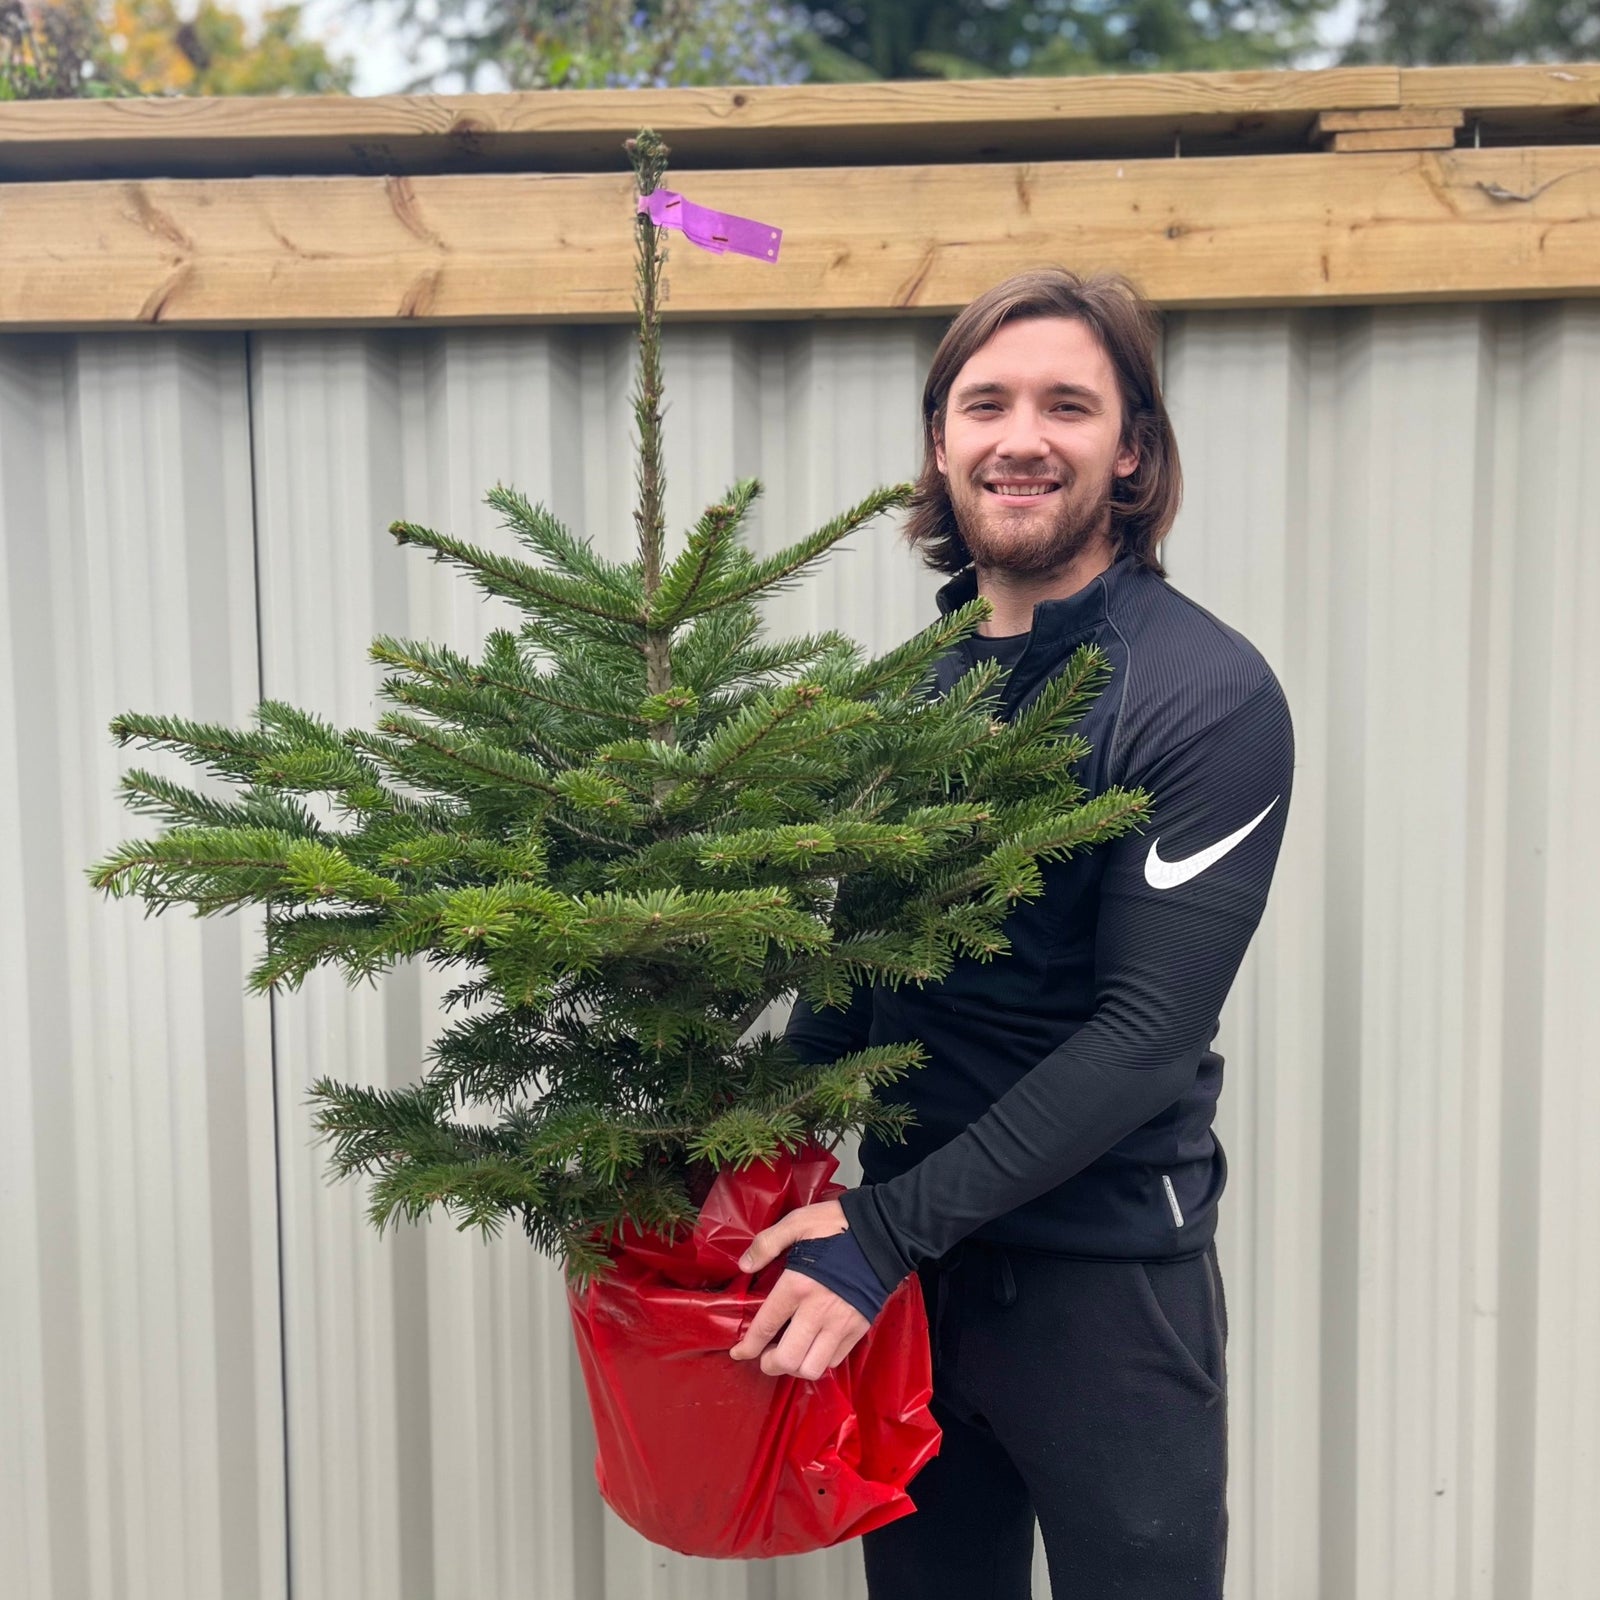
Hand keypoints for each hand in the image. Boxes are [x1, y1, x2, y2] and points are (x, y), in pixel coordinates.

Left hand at [728, 1199, 870, 1378]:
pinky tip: (813, 1347)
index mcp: (798, 1285)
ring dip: (796, 1368)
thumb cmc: (838, 1225)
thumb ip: (766, 1243)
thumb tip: (745, 1266)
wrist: (884, 1232)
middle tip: (766, 1356)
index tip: (739, 1352)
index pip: (765, 1327)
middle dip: (770, 1364)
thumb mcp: (797, 1222)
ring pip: (813, 1368)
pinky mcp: (859, 1328)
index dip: (748, 1347)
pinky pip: (835, 1360)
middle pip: (788, 1360)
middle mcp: (818, 1311)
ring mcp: (841, 1323)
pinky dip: (819, 1361)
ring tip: (790, 1354)